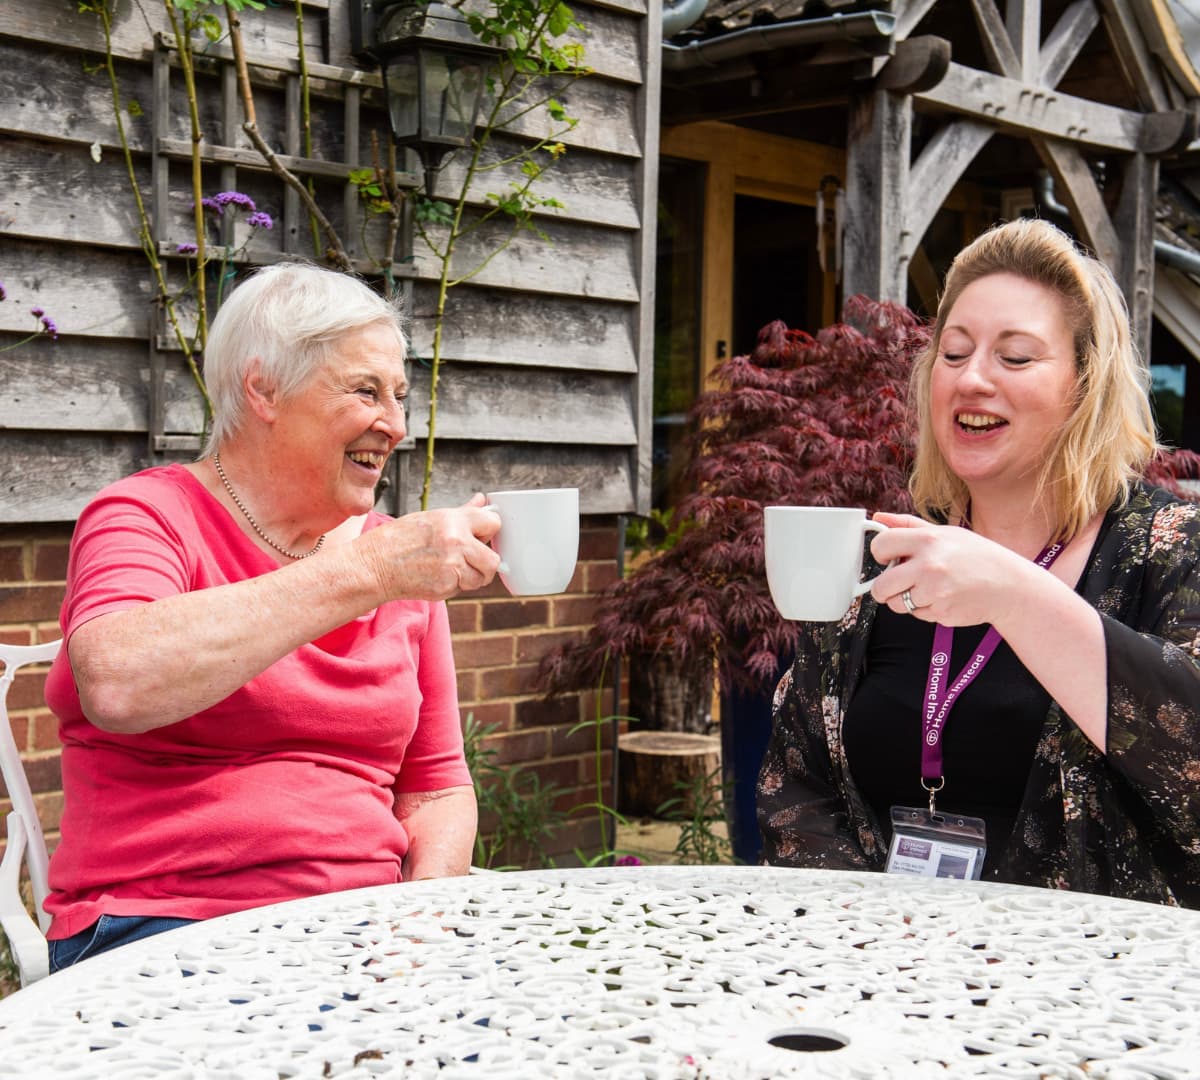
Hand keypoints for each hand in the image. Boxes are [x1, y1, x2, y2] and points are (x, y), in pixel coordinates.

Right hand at [362, 493, 502, 600]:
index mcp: (453, 520)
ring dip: (471, 576)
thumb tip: (481, 501)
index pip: (494, 523)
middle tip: (471, 558)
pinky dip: (455, 585)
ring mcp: (452, 566)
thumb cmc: (398, 540)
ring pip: (482, 578)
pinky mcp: (446, 586)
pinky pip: (464, 588)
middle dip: (485, 562)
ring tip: (450, 567)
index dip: (488, 531)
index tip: (482, 535)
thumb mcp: (431, 518)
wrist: (375, 565)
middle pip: (494, 559)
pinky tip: (438, 575)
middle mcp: (456, 541)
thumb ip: (462, 513)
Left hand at [867, 512, 1030, 627]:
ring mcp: (935, 591)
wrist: (1010, 586)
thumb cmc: (978, 557)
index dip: (880, 554)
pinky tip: (943, 598)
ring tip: (929, 588)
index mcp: (928, 540)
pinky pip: (917, 615)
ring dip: (906, 600)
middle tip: (897, 583)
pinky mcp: (941, 612)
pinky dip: (925, 609)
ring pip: (897, 604)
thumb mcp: (947, 532)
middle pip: (880, 586)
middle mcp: (929, 565)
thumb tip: (878, 517)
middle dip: (884, 588)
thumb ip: (909, 525)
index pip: (881, 545)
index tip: (887, 558)